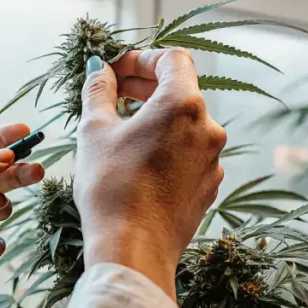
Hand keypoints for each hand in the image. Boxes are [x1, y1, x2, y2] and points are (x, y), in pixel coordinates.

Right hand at [74, 49, 226, 297]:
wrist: (133, 250)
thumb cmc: (111, 187)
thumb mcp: (94, 131)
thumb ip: (99, 91)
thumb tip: (98, 70)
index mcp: (183, 104)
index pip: (172, 59)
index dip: (142, 58)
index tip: (116, 69)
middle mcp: (208, 128)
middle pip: (180, 89)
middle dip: (145, 86)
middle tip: (112, 93)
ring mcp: (212, 159)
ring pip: (184, 123)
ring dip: (155, 117)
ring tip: (121, 129)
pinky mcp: (209, 185)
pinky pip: (188, 152)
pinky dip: (166, 145)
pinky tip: (138, 160)